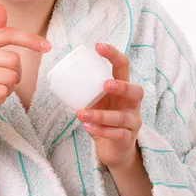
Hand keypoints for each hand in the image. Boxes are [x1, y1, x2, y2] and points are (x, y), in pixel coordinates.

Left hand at [76, 43, 143, 169]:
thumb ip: (84, 90)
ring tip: (81, 113)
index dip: (113, 55)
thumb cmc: (104, 120)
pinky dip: (101, 130)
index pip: (123, 67)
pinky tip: (87, 127)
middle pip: (136, 91)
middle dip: (122, 86)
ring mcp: (133, 122)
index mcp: (123, 89)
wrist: (114, 149)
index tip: (98, 46)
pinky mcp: (128, 139)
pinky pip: (117, 134)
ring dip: (101, 115)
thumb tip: (59, 74)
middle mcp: (132, 104)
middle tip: (104, 84)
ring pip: (122, 117)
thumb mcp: (96, 102)